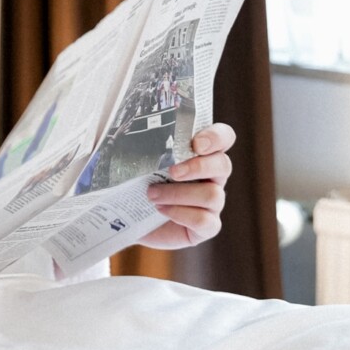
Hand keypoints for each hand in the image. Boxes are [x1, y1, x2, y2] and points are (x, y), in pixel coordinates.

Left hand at [139, 122, 235, 250]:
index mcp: (202, 153)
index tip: (196, 143)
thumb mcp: (136, 157)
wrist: (128, 216)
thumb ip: (143, 140)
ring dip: (179, 194)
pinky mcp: (206, 227)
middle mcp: (212, 176)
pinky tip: (161, 210)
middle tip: (171, 171)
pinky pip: (205, 221)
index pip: (223, 137)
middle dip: (198, 167)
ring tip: (152, 194)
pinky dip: (181, 214)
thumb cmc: (136, 179)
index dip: (216, 137)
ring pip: (213, 195)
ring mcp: (213, 204)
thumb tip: (126, 122)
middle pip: (223, 165)